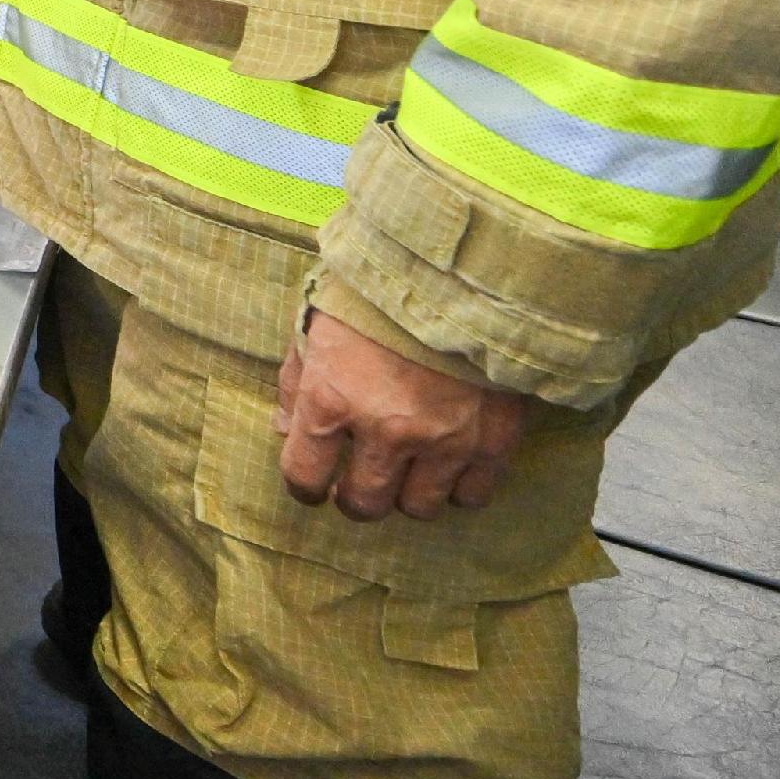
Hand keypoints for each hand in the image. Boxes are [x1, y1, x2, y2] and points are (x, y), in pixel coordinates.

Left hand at [276, 308, 528, 520]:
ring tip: (408, 469)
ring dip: (407, 493)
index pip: (305, 474)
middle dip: (355, 498)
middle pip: (364, 503)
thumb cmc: (379, 290)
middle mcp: (386, 431)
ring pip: (418, 507)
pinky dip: (458, 486)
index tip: (312, 486)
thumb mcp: (316, 323)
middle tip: (359, 482)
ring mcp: (444, 441)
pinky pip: (472, 496)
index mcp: (333, 398)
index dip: (304, 486)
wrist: (465, 271)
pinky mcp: (493, 441)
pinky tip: (451, 463)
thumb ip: (296, 382)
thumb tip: (286, 429)